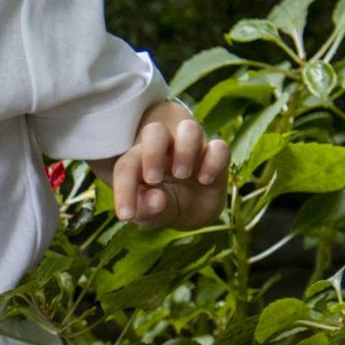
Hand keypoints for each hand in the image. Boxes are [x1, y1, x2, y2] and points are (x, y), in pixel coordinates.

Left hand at [110, 111, 229, 227]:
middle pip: (155, 131)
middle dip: (152, 152)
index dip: (124, 189)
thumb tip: (157, 199)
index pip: (127, 166)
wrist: (191, 212)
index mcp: (140, 161)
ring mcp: (192, 151)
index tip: (125, 215)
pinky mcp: (215, 159)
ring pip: (189, 128)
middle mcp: (165, 150)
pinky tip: (205, 180)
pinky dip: (213, 160)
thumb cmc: (161, 206)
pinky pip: (220, 147)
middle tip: (153, 178)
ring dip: (184, 150)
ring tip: (181, 175)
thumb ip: (145, 210)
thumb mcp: (148, 214)